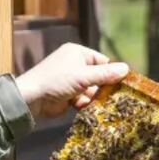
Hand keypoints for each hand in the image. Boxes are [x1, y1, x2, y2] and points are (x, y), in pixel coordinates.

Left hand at [14, 43, 129, 118]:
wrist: (32, 99)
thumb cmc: (57, 81)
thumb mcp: (83, 76)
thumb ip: (105, 74)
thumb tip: (127, 69)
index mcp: (78, 53)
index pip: (102, 61)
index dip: (111, 73)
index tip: (122, 85)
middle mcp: (75, 64)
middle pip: (98, 77)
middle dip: (101, 88)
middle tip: (110, 98)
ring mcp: (71, 80)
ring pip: (92, 90)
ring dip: (92, 98)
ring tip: (88, 102)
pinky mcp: (68, 95)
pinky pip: (83, 99)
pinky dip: (83, 103)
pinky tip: (79, 106)